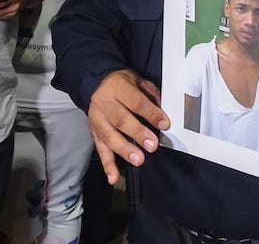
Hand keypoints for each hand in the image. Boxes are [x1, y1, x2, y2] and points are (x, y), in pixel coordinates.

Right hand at [87, 69, 169, 184]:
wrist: (96, 83)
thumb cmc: (122, 84)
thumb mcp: (137, 81)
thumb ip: (150, 94)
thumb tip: (164, 112)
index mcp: (117, 87)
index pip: (136, 102)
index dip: (151, 113)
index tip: (165, 124)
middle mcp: (104, 103)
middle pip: (121, 119)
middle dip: (137, 133)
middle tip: (152, 145)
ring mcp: (97, 119)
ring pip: (109, 136)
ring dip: (124, 150)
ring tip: (138, 160)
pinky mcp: (93, 132)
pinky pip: (100, 149)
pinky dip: (107, 165)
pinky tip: (114, 178)